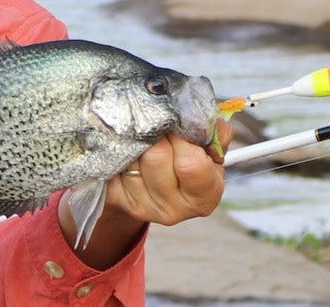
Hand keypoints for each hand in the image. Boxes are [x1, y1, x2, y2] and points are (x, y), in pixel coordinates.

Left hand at [107, 121, 232, 226]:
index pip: (190, 164)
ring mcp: (141, 207)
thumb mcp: (211, 152)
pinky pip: (114, 161)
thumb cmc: (190, 164)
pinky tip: (129, 149)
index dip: (183, 138)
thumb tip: (201, 118)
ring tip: (145, 137)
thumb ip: (215, 135)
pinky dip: (120, 149)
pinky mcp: (117, 199)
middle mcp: (172, 210)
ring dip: (137, 139)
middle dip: (158, 134)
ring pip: (132, 155)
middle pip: (156, 156)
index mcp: (203, 198)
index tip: (180, 126)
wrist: (158, 186)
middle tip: (160, 127)